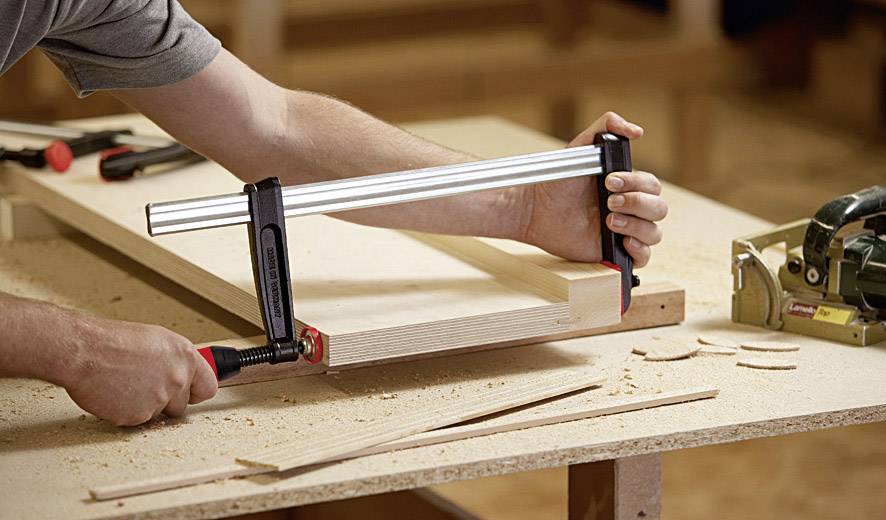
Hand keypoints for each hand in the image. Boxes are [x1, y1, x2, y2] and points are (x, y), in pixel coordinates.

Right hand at [62, 317, 217, 425]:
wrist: (84, 352)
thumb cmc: (112, 342)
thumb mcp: (155, 340)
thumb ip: (174, 360)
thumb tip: (179, 373)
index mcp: (185, 356)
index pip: (208, 386)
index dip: (196, 392)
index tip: (191, 395)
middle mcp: (178, 378)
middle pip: (181, 405)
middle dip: (165, 401)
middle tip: (143, 387)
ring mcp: (160, 398)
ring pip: (158, 414)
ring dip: (145, 407)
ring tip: (126, 386)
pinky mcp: (139, 415)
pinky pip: (137, 421)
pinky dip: (126, 413)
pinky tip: (116, 395)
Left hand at [513, 112, 666, 266]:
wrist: (536, 209)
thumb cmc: (558, 181)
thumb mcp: (581, 147)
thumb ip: (605, 127)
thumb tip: (637, 130)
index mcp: (628, 186)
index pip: (652, 186)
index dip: (636, 184)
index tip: (609, 181)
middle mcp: (630, 209)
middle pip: (659, 209)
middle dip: (637, 203)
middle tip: (608, 202)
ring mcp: (624, 232)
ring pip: (655, 233)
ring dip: (637, 226)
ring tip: (608, 221)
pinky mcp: (614, 253)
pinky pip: (644, 257)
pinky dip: (640, 250)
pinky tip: (622, 242)